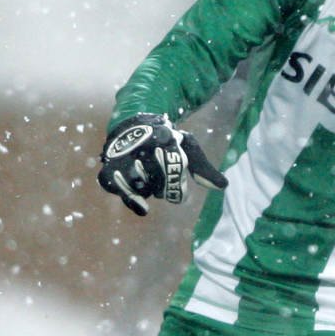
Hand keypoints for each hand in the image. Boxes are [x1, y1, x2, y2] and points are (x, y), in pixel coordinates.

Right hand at [96, 114, 227, 215]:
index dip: (173, 168)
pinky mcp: (110, 171)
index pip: (171, 157)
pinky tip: (144, 209)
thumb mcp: (187, 148)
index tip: (176, 173)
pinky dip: (131, 199)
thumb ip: (203, 168)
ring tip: (152, 184)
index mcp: (162, 136)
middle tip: (166, 182)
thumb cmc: (165, 141)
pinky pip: (118, 188)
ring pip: (140, 183)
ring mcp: (124, 158)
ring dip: (150, 188)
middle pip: (157, 175)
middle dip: (165, 184)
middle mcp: (141, 145)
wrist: (132, 126)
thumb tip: (223, 186)